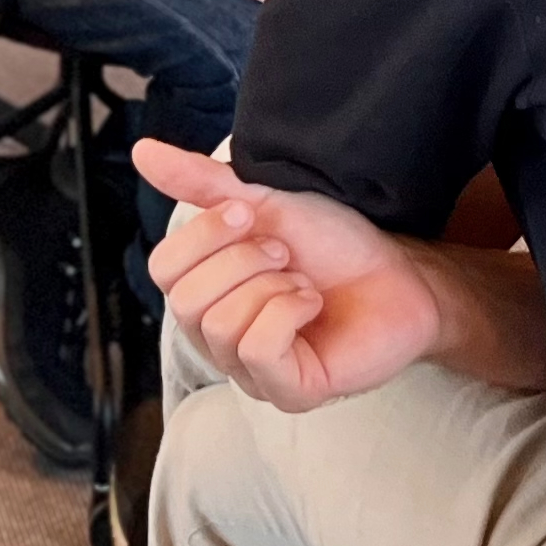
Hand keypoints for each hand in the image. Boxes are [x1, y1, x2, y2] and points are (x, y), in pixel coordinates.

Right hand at [133, 142, 441, 411]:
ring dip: (272, 287)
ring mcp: (250, 373)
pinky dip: (289, 313)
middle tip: (285, 254)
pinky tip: (313, 305)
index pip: (163, 269)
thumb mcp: (263, 201)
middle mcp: (217, 341)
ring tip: (303, 283)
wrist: (402, 271)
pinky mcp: (288, 393)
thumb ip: (203, 182)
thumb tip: (144, 151)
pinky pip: (259, 350)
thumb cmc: (334, 243)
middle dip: (243, 262)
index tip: (250, 214)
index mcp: (204, 295)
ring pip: (222, 325)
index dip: (204, 235)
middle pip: (187, 300)